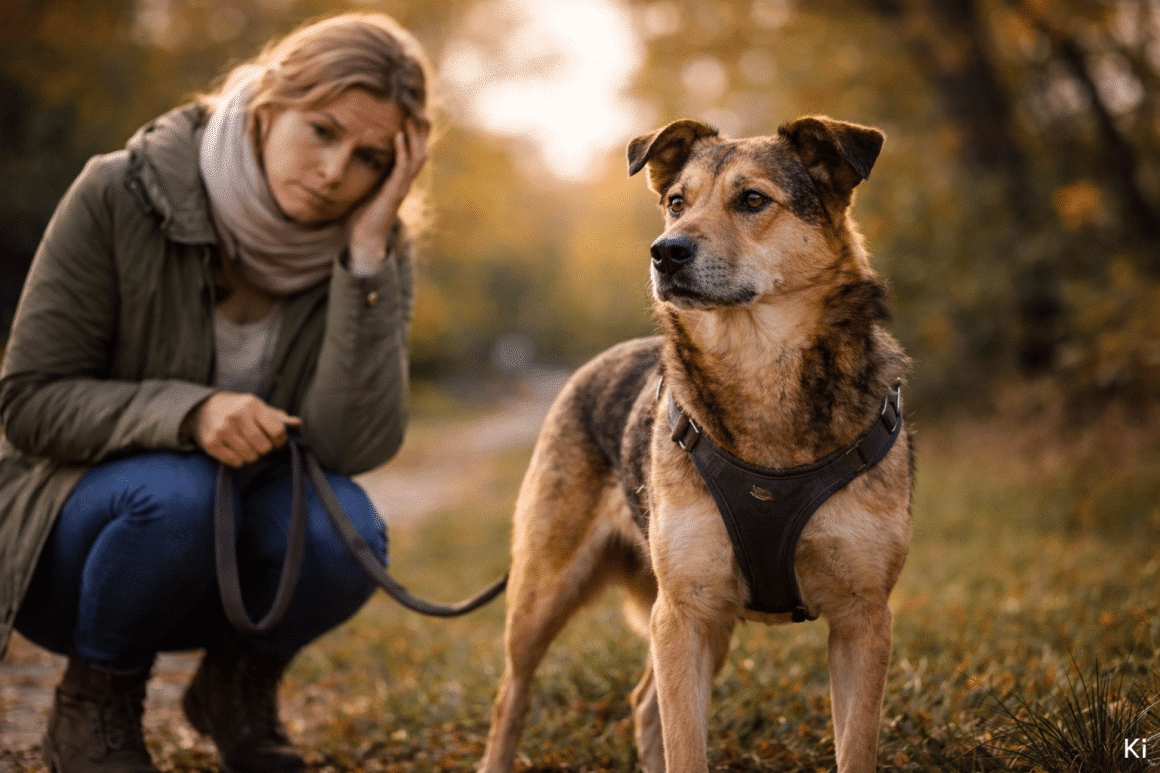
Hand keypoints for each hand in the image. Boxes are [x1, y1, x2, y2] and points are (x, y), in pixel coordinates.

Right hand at [182, 392, 301, 467]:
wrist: (205, 408)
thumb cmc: (240, 410)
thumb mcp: (260, 408)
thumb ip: (280, 418)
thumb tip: (298, 424)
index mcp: (252, 405)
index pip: (277, 431)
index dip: (280, 440)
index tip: (277, 441)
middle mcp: (236, 415)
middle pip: (264, 447)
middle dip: (266, 449)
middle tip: (261, 445)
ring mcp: (222, 429)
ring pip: (249, 456)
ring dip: (252, 456)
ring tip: (248, 447)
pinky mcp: (211, 442)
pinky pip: (235, 461)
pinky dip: (239, 460)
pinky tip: (236, 450)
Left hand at [347, 119, 429, 271]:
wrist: (364, 239)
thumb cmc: (362, 216)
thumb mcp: (364, 189)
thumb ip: (365, 174)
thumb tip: (350, 156)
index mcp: (398, 180)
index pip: (413, 153)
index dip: (415, 135)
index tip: (411, 115)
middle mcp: (404, 182)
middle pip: (421, 152)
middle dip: (420, 132)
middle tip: (416, 110)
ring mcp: (402, 187)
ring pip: (417, 157)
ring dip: (415, 137)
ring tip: (410, 118)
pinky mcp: (395, 192)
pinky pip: (403, 168)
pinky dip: (402, 150)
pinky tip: (398, 135)